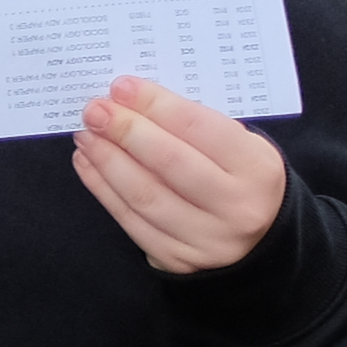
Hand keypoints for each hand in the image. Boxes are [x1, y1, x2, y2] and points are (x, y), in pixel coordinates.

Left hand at [72, 77, 288, 274]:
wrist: (260, 240)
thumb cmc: (240, 178)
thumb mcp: (240, 147)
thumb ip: (195, 125)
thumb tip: (133, 102)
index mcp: (257, 168)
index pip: (199, 128)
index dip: (156, 104)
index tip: (122, 87)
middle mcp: (237, 207)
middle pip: (169, 162)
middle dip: (125, 131)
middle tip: (96, 110)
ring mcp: (207, 239)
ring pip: (144, 195)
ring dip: (107, 160)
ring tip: (87, 135)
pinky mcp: (177, 260)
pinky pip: (131, 221)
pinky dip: (103, 189)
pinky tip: (88, 164)